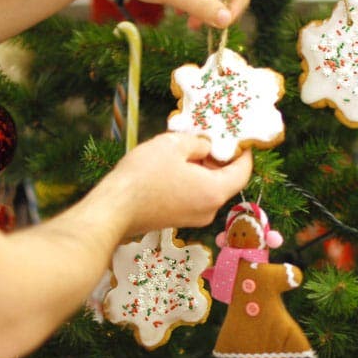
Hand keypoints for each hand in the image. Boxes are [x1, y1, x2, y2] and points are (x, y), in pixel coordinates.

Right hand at [96, 132, 251, 235]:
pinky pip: (193, 196)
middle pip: (225, 181)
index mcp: (214, 192)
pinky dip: (191, 180)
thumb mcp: (173, 145)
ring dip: (202, 168)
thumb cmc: (143, 176)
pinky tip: (173, 165)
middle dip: (218, 158)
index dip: (243, 153)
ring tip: (185, 148)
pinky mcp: (177, 220)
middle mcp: (209, 210)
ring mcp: (193, 218)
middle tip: (206, 137)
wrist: (113, 209)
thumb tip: (206, 147)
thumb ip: (198, 143)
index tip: (238, 138)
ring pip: (207, 188)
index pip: (242, 172)